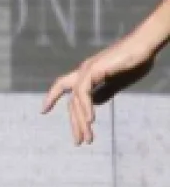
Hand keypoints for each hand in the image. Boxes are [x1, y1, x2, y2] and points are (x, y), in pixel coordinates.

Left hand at [42, 37, 156, 144]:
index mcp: (87, 73)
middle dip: (74, 122)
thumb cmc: (133, 61)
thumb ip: (104, 92)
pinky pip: (84, 91)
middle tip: (79, 141)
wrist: (143, 45)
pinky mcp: (95, 69)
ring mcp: (87, 69)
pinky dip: (86, 106)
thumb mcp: (117, 83)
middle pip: (71, 100)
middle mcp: (83, 71)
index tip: (43, 110)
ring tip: (86, 137)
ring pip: (77, 99)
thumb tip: (93, 105)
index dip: (52, 97)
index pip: (63, 85)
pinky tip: (90, 120)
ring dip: (81, 120)